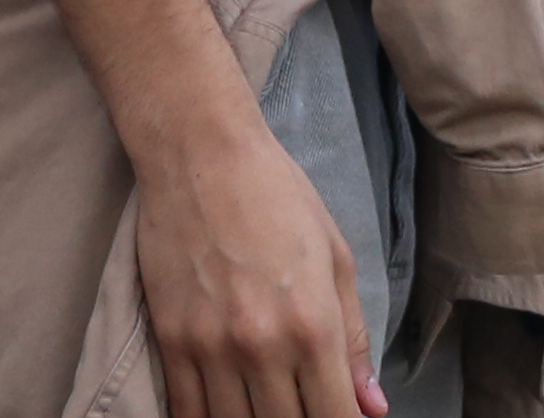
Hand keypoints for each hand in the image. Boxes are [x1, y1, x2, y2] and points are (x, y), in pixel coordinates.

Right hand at [131, 96, 382, 417]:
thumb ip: (354, 339)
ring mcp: (210, 347)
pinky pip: (186, 412)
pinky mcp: (170, 340)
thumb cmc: (277, 195)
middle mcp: (262, 345)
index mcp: (313, 325)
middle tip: (305, 406)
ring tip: (269, 406)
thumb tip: (372, 405)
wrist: (199, 152)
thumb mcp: (335, 258)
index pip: (336, 416)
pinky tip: (228, 412)